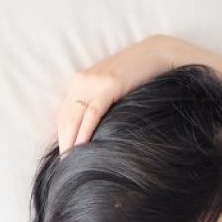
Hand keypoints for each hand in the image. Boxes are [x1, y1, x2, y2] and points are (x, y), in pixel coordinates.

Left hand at [56, 35, 221, 152]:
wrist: (159, 53)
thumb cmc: (139, 75)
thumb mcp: (114, 88)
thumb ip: (101, 103)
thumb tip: (98, 131)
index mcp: (81, 81)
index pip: (64, 114)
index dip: (62, 136)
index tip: (65, 156)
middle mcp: (82, 80)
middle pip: (65, 118)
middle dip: (64, 143)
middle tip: (65, 167)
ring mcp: (94, 82)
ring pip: (74, 117)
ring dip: (71, 141)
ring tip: (72, 163)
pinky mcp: (109, 86)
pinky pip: (92, 113)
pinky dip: (85, 131)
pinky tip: (82, 147)